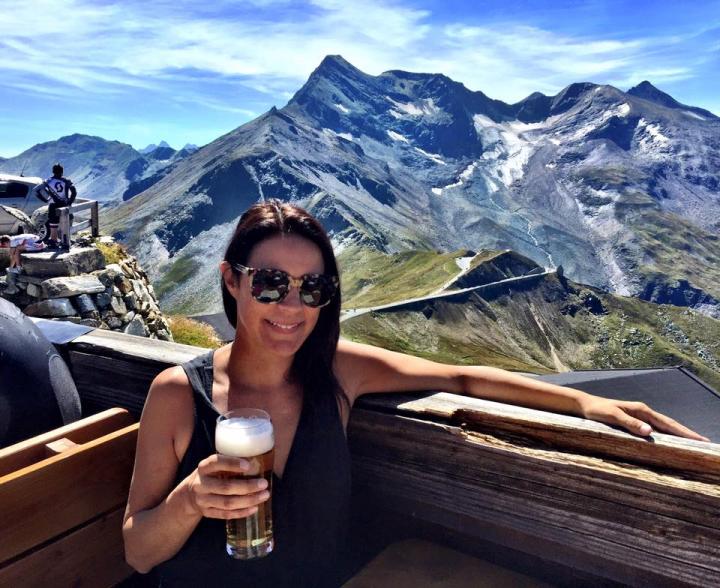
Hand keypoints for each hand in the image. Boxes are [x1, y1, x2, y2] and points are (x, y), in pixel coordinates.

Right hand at [185, 454, 269, 518]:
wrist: (189, 494)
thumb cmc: (210, 475)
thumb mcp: (213, 465)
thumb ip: (228, 463)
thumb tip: (257, 461)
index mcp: (204, 467)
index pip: (216, 462)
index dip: (232, 464)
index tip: (248, 465)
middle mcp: (201, 484)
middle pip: (225, 487)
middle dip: (247, 486)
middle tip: (264, 484)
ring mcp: (203, 500)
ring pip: (227, 503)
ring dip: (248, 500)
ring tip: (264, 495)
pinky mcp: (207, 513)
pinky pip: (226, 514)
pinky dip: (241, 512)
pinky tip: (255, 508)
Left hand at [577, 395, 709, 441]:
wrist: (584, 405)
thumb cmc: (597, 410)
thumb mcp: (611, 416)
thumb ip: (629, 423)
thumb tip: (650, 432)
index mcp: (641, 410)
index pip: (668, 423)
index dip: (684, 432)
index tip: (700, 440)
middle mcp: (643, 412)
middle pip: (670, 425)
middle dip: (687, 434)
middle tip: (704, 444)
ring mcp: (639, 417)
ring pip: (663, 428)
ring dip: (677, 436)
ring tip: (692, 445)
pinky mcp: (633, 422)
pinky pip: (654, 430)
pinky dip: (664, 436)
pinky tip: (668, 444)